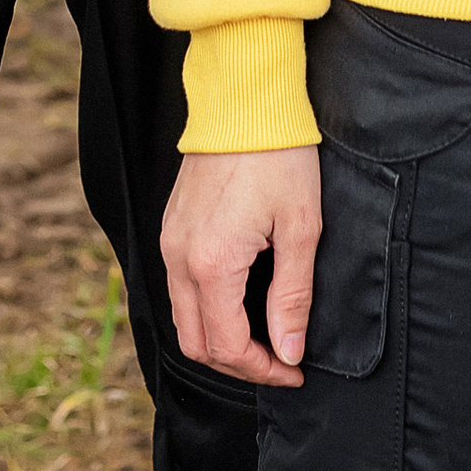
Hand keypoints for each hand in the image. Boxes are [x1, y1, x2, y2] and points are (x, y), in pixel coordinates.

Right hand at [162, 148, 321, 388]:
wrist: (245, 100)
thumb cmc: (278, 156)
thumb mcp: (300, 227)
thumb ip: (292, 297)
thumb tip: (288, 350)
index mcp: (211, 263)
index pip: (228, 346)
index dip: (263, 370)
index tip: (294, 370)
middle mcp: (179, 258)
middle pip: (197, 343)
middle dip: (238, 364)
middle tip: (279, 362)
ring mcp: (169, 242)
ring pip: (183, 319)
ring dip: (220, 340)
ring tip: (263, 338)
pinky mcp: (171, 228)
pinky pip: (178, 288)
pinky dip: (206, 311)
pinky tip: (240, 304)